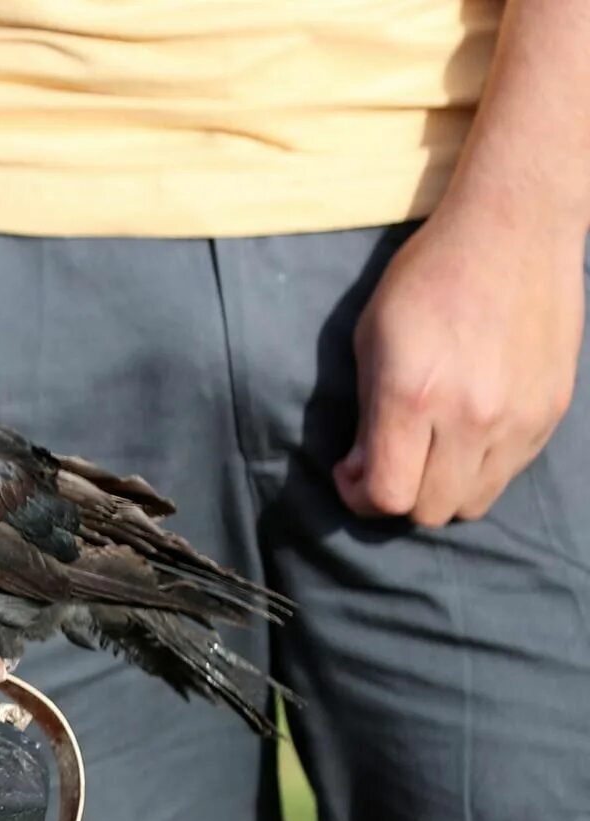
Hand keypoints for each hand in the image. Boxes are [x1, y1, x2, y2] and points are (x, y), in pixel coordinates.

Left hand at [338, 202, 584, 525]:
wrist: (515, 228)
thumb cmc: (428, 277)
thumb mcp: (371, 339)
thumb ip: (366, 414)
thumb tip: (363, 469)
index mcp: (413, 396)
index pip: (387, 495)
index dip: (359, 497)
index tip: (350, 472)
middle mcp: (470, 416)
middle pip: (429, 510)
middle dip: (397, 498)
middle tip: (386, 465)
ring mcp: (518, 417)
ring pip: (473, 503)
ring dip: (442, 491)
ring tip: (427, 454)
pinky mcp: (551, 412)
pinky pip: (509, 473)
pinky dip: (480, 469)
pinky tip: (465, 434)